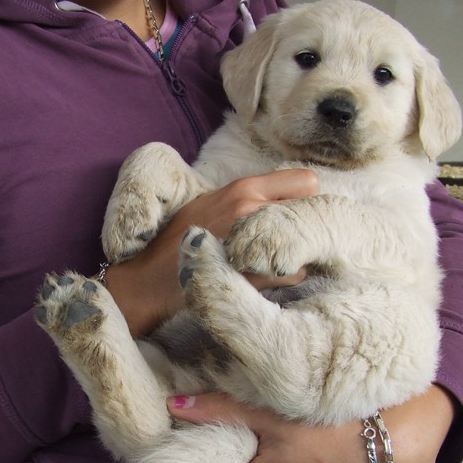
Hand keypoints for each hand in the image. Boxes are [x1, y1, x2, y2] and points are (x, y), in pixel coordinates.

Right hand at [105, 168, 317, 335]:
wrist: (150, 280)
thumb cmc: (178, 240)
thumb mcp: (209, 203)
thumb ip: (244, 198)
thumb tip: (280, 198)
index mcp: (243, 189)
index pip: (306, 181)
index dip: (304, 199)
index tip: (294, 212)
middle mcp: (252, 211)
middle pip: (311, 214)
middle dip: (304, 226)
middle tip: (287, 238)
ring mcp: (254, 244)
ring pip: (305, 246)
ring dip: (294, 255)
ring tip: (271, 260)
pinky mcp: (254, 276)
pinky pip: (293, 275)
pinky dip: (284, 278)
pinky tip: (263, 277)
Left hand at [167, 385, 454, 462]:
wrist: (394, 454)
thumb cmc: (334, 433)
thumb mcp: (275, 416)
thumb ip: (222, 410)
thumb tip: (174, 407)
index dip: (187, 445)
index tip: (183, 418)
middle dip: (208, 452)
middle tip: (207, 415)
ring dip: (231, 461)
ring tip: (234, 425)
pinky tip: (260, 444)